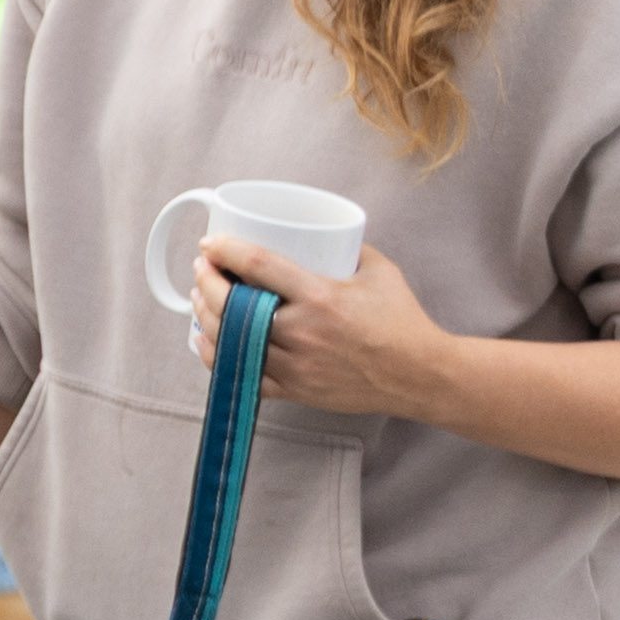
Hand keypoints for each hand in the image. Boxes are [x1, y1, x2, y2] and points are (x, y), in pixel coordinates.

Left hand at [192, 233, 447, 422]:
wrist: (420, 376)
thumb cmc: (402, 321)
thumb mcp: (379, 272)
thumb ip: (347, 247)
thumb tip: (318, 230)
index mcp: (321, 297)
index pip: (258, 266)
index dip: (226, 250)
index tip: (210, 243)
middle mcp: (302, 331)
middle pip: (232, 304)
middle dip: (207, 281)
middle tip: (203, 267)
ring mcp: (295, 364)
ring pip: (229, 339)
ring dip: (205, 315)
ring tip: (200, 297)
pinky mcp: (294, 389)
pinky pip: (240, 373)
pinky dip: (216, 356)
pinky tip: (206, 340)